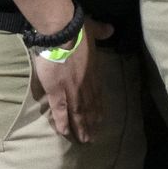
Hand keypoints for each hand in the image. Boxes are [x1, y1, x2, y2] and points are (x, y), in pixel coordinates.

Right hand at [30, 19, 113, 143]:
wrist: (61, 32)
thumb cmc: (77, 29)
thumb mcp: (94, 29)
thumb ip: (102, 31)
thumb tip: (110, 28)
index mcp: (94, 71)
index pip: (98, 94)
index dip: (99, 108)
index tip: (101, 119)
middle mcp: (85, 84)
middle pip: (89, 107)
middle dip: (91, 123)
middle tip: (93, 138)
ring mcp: (71, 89)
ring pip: (77, 112)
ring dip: (81, 127)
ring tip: (84, 140)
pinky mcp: (56, 91)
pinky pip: (60, 110)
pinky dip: (62, 122)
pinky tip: (64, 133)